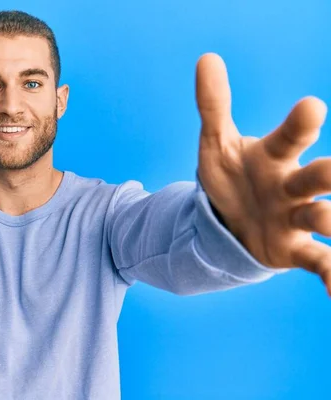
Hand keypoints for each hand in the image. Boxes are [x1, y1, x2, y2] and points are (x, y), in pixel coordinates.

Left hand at [195, 53, 330, 295]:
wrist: (231, 219)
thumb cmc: (231, 177)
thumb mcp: (215, 144)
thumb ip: (213, 105)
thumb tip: (206, 58)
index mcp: (276, 155)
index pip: (291, 136)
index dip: (301, 124)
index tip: (311, 108)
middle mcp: (295, 184)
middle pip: (320, 176)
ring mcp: (298, 218)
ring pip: (324, 216)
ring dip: (330, 218)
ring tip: (329, 220)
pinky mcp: (294, 250)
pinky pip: (319, 262)